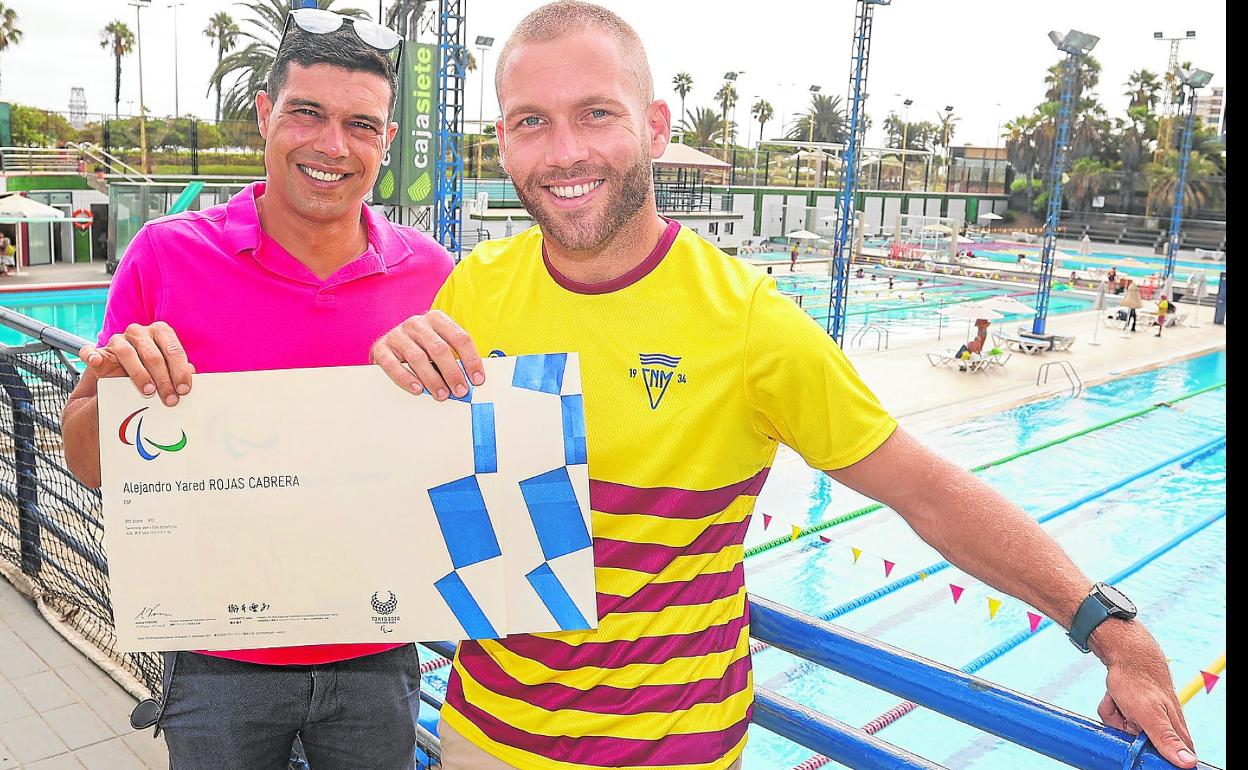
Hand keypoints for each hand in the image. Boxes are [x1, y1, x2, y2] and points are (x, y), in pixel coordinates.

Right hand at [78, 322, 192, 406]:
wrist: (119, 385)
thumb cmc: (151, 374)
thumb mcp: (167, 372)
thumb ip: (178, 370)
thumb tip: (192, 372)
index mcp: (160, 332)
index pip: (173, 349)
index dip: (180, 370)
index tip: (184, 390)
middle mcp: (139, 333)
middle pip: (153, 353)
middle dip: (163, 378)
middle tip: (170, 398)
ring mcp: (117, 341)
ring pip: (127, 353)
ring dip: (139, 373)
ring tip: (148, 391)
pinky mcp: (98, 352)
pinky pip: (91, 351)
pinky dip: (92, 355)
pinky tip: (96, 362)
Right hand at [370, 311, 483, 399]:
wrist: (390, 343)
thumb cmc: (422, 346)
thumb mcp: (440, 344)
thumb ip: (455, 357)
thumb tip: (472, 380)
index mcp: (437, 319)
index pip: (460, 338)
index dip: (471, 360)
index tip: (477, 379)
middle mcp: (417, 324)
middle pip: (439, 348)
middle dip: (452, 372)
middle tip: (460, 390)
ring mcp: (398, 334)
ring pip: (418, 358)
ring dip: (432, 379)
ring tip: (442, 394)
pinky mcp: (382, 348)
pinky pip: (393, 365)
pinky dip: (406, 379)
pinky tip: (417, 389)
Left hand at [1095, 633, 1196, 767]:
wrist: (1127, 653)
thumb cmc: (1139, 683)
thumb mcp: (1149, 715)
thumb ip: (1167, 739)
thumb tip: (1189, 763)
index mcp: (1174, 732)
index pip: (1174, 758)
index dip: (1157, 757)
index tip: (1141, 741)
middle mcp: (1162, 726)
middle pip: (1138, 746)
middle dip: (1125, 732)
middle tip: (1125, 715)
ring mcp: (1146, 718)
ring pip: (1123, 732)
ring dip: (1114, 717)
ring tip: (1119, 702)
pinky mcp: (1132, 711)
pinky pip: (1114, 718)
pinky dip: (1110, 708)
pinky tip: (1114, 697)